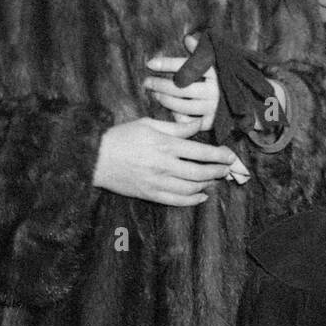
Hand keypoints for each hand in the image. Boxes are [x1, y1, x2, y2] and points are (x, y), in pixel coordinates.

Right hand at [93, 116, 248, 204]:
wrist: (94, 158)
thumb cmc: (121, 136)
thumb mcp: (148, 124)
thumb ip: (176, 128)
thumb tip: (197, 125)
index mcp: (164, 145)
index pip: (201, 152)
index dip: (220, 155)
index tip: (230, 155)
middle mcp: (163, 166)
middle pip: (200, 173)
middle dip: (218, 171)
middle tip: (227, 169)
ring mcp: (157, 183)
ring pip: (191, 188)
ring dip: (207, 184)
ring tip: (215, 179)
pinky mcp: (150, 195)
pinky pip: (177, 201)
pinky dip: (193, 200)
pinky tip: (202, 196)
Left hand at [146, 35, 219, 127]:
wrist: (244, 102)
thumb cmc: (222, 78)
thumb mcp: (214, 62)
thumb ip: (200, 51)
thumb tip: (187, 38)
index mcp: (215, 72)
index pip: (187, 66)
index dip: (167, 64)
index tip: (150, 63)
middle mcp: (215, 91)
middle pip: (182, 88)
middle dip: (160, 84)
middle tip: (146, 82)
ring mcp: (213, 108)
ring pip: (183, 106)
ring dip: (165, 100)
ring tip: (155, 94)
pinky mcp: (211, 122)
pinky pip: (190, 122)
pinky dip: (178, 117)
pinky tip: (171, 111)